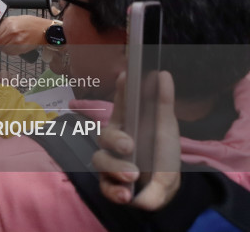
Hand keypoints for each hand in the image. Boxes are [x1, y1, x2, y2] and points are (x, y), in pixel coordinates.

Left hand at [0, 15, 50, 55]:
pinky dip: (9, 51)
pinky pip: (10, 52)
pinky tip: (13, 46)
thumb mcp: (16, 18)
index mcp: (9, 23)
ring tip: (8, 43)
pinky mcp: (22, 48)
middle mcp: (12, 32)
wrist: (44, 30)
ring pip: (2, 48)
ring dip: (3, 47)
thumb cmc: (31, 23)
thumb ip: (4, 24)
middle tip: (0, 41)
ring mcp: (17, 41)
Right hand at [92, 71, 180, 209]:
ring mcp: (109, 163)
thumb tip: (162, 74)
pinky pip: (105, 188)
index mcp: (126, 123)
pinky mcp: (110, 185)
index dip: (121, 91)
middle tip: (129, 145)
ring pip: (100, 161)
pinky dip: (115, 192)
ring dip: (116, 168)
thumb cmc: (161, 152)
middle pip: (104, 135)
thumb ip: (163, 102)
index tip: (126, 76)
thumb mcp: (166, 128)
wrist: (167, 187)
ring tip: (133, 175)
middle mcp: (113, 142)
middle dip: (115, 140)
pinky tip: (127, 195)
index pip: (121, 104)